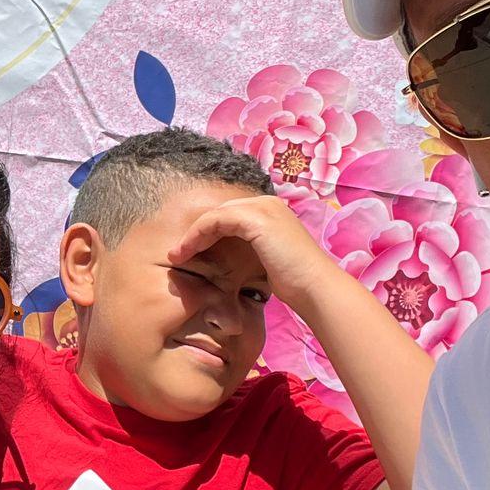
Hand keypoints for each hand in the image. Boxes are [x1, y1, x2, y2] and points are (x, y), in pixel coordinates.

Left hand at [167, 195, 338, 312]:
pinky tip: (187, 252)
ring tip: (176, 255)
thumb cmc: (294, 282)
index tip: (189, 252)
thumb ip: (250, 251)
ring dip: (192, 235)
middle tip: (177, 252)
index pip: (230, 215)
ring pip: (214, 215)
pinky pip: (215, 221)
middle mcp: (267, 203)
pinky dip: (197, 236)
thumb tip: (229, 261)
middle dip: (196, 231)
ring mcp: (262, 208)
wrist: (314, 287)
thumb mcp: (267, 260)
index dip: (207, 232)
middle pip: (220, 211)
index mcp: (271, 211)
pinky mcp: (255, 218)